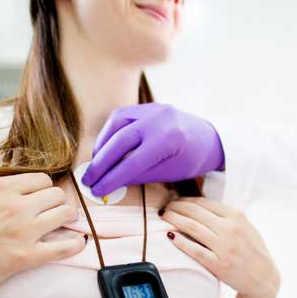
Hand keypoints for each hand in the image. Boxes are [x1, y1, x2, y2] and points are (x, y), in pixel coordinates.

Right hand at [0, 173, 85, 297]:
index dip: (43, 189)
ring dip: (67, 220)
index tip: (41, 198)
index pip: (41, 179)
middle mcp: (15, 206)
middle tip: (52, 213)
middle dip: (57, 203)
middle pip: (57, 195)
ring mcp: (23, 232)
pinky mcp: (26, 257)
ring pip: (66, 215)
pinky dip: (75, 245)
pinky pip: (64, 248)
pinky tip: (77, 243)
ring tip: (63, 226)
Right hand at [81, 103, 224, 196]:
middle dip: (101, 163)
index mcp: (169, 139)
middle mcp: (158, 119)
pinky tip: (103, 149)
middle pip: (120, 141)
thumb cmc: (192, 159)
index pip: (133, 162)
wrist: (209, 137)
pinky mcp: (146, 106)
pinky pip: (121, 117)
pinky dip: (108, 133)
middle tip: (87, 180)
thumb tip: (110, 183)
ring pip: (116, 124)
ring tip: (94, 166)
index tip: (97, 190)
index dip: (112, 178)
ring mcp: (151, 108)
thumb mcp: (169, 173)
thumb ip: (140, 175)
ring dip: (101, 146)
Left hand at [161, 197, 279, 297]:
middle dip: (176, 207)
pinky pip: (194, 249)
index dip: (186, 200)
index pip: (204, 203)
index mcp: (237, 216)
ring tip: (164, 216)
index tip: (176, 200)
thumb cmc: (253, 251)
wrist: (264, 278)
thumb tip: (202, 206)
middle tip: (165, 207)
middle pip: (195, 212)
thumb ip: (228, 216)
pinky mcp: (218, 264)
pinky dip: (180, 241)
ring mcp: (224, 247)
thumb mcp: (246, 227)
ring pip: (191, 227)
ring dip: (174, 219)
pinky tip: (170, 235)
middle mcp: (230, 229)